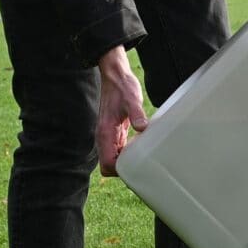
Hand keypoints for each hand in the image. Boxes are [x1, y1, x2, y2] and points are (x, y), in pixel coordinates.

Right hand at [96, 45, 147, 176]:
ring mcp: (108, 136)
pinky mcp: (114, 133)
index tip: (136, 166)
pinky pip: (118, 151)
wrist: (115, 76)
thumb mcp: (132, 98)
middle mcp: (104, 138)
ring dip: (125, 163)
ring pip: (112, 160)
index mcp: (105, 133)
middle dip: (122, 170)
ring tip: (142, 157)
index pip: (107, 164)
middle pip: (108, 166)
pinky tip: (139, 148)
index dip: (120, 170)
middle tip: (142, 165)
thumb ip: (137, 114)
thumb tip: (142, 128)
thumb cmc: (123, 87)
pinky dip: (126, 154)